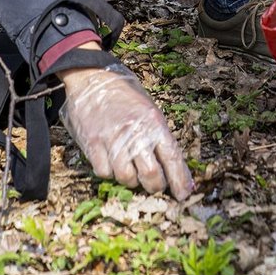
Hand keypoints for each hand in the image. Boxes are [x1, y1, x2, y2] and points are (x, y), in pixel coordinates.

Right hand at [59, 56, 193, 200]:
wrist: (93, 78)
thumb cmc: (125, 96)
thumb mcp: (150, 110)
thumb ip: (161, 138)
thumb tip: (177, 169)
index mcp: (154, 122)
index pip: (172, 158)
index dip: (180, 181)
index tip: (183, 195)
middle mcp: (136, 132)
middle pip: (151, 175)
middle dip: (155, 186)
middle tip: (154, 185)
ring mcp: (113, 139)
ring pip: (126, 178)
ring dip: (131, 181)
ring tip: (131, 172)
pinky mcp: (92, 143)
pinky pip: (104, 172)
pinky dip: (109, 173)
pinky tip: (112, 163)